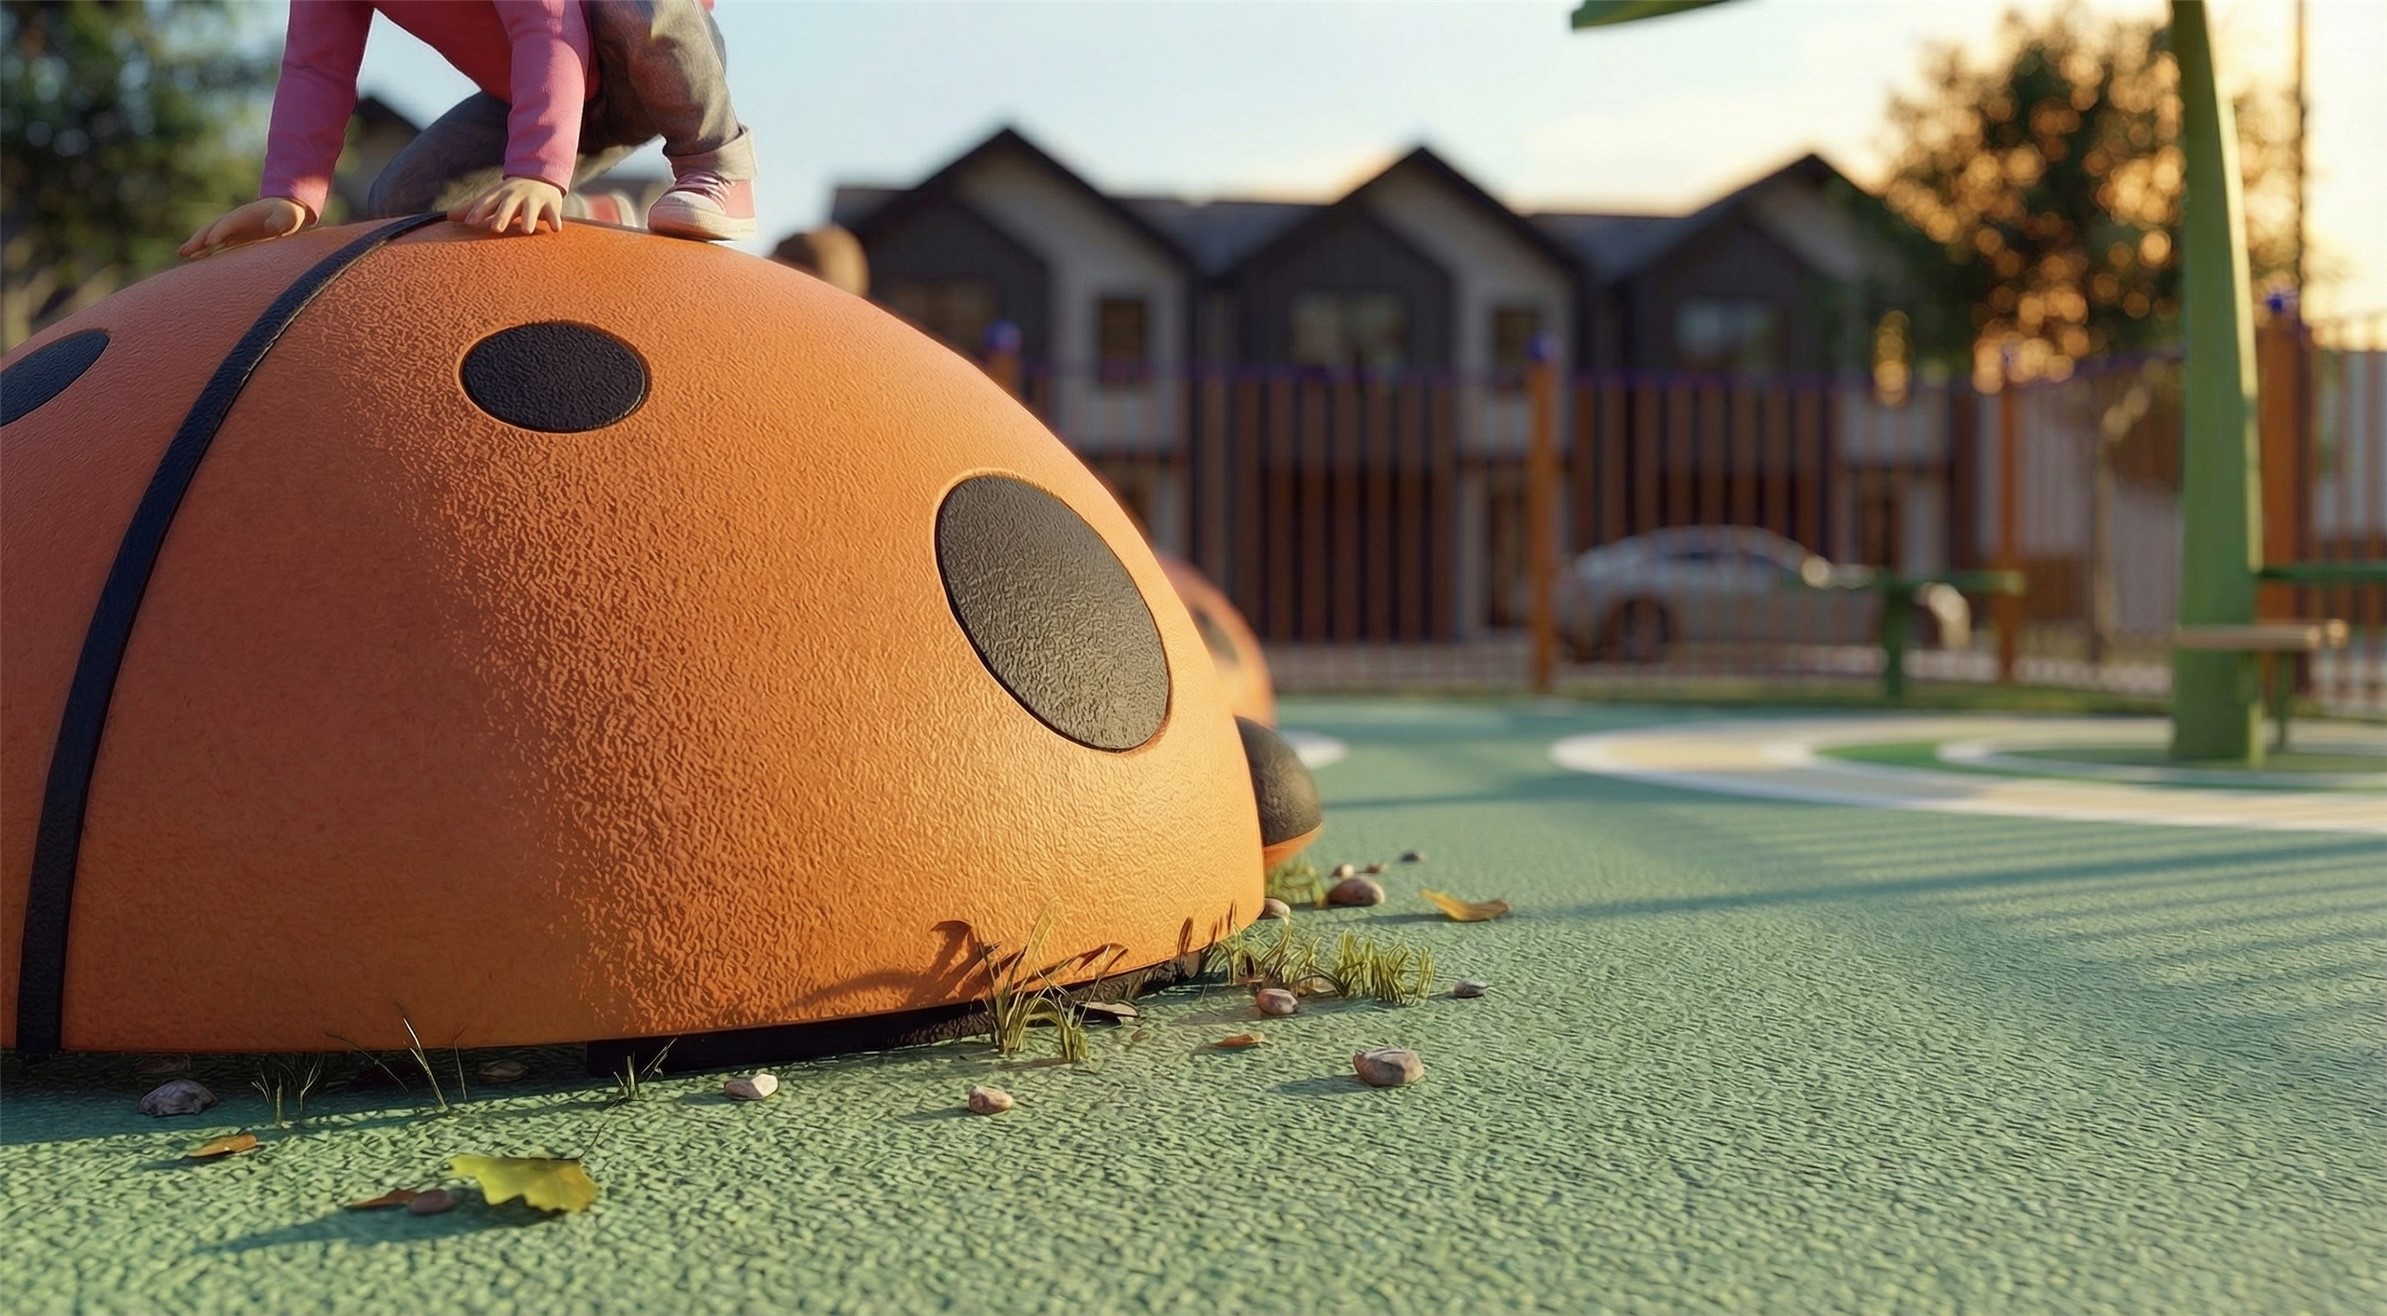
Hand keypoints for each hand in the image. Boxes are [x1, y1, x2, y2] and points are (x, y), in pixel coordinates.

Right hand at [180, 198, 309, 258]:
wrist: (283, 210)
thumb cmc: (288, 214)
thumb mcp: (289, 215)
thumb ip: (281, 220)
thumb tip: (271, 228)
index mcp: (246, 215)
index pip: (230, 223)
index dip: (221, 231)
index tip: (211, 242)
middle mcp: (234, 221)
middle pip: (212, 228)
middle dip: (200, 239)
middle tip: (186, 251)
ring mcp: (232, 230)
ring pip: (209, 237)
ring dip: (196, 246)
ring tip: (182, 254)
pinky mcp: (234, 238)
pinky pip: (216, 245)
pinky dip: (205, 251)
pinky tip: (194, 260)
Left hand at [450, 177, 564, 235]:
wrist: (539, 177)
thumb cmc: (510, 195)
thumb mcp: (492, 198)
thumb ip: (471, 208)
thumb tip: (447, 217)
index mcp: (499, 196)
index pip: (486, 203)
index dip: (478, 212)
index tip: (469, 222)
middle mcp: (515, 196)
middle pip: (507, 206)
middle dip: (502, 216)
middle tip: (496, 228)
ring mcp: (534, 200)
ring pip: (531, 210)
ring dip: (529, 218)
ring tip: (526, 230)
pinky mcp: (551, 205)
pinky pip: (553, 213)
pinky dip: (555, 220)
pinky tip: (556, 229)